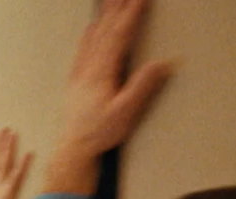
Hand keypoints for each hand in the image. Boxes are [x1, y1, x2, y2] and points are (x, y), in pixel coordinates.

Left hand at [47, 0, 172, 192]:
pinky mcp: (75, 80)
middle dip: (118, 9)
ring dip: (104, 17)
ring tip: (110, 0)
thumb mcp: (125, 112)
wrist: (73, 147)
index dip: (131, 15)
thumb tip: (162, 63)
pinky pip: (81, 50)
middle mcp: (89, 68)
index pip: (120, 37)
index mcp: (102, 73)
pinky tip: (90, 27)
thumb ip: (142, 86)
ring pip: (93, 37)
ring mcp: (80, 73)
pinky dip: (88, 35)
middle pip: (106, 31)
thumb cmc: (100, 133)